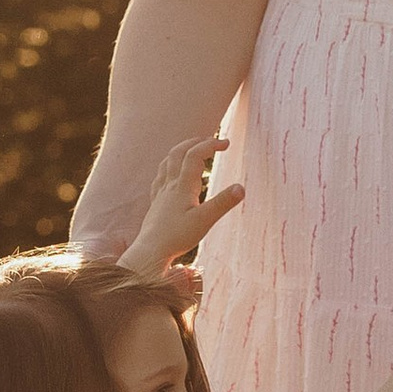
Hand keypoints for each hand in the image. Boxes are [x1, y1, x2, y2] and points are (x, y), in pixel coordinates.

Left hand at [119, 130, 244, 285]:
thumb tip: (241, 187)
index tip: (227, 143)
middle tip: (212, 141)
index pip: (195, 155)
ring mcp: (160, 193)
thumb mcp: (205, 221)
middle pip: (178, 152)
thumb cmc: (177, 237)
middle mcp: (169, 185)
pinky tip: (172, 173)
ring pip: (167, 162)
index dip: (210, 144)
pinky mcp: (155, 203)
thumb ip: (223, 203)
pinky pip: (160, 176)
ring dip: (181, 150)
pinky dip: (168, 167)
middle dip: (195, 142)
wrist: (150, 251)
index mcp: (182, 186)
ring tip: (193, 149)